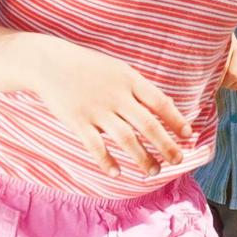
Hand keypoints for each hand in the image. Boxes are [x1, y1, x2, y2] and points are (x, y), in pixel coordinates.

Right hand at [32, 46, 193, 182]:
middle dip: (166, 146)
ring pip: (126, 139)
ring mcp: (97, 110)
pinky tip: (116, 174)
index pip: (160, 102)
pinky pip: (95, 146)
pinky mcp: (77, 121)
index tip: (188, 135)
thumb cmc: (88, 67)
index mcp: (129, 79)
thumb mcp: (118, 69)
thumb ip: (139, 88)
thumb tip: (166, 106)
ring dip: (142, 158)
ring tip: (153, 171)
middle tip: (177, 161)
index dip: (176, 120)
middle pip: (148, 125)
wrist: (48, 62)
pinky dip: (107, 161)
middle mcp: (116, 95)